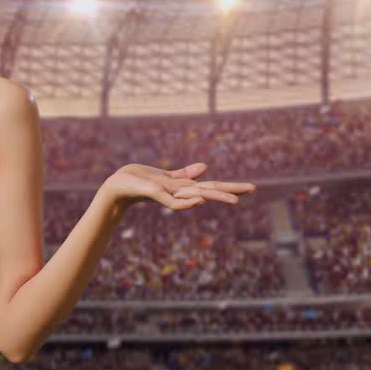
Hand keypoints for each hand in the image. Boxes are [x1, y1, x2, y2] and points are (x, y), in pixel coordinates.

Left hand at [99, 162, 254, 211]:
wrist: (117, 186)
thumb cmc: (140, 180)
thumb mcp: (166, 175)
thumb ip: (185, 173)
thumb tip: (206, 167)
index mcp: (184, 186)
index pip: (212, 185)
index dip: (231, 186)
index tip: (251, 187)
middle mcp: (180, 192)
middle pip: (210, 190)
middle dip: (231, 190)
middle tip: (253, 189)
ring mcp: (170, 195)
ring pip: (196, 196)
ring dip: (215, 197)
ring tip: (234, 200)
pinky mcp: (156, 196)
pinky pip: (174, 202)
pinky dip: (187, 202)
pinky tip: (200, 201)